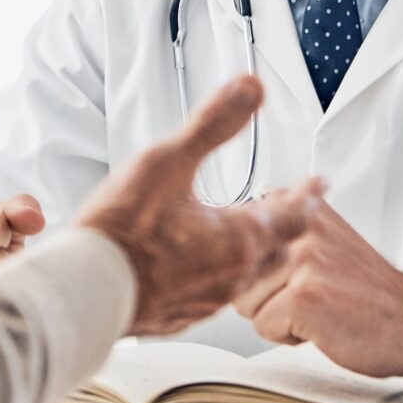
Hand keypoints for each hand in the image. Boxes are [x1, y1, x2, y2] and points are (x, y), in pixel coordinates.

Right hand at [76, 75, 324, 335]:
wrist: (82, 291)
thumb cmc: (120, 231)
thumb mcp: (166, 161)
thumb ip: (212, 123)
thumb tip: (250, 87)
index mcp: (238, 239)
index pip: (294, 215)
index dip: (309, 195)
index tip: (319, 183)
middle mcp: (231, 276)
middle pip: (278, 249)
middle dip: (288, 224)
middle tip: (292, 207)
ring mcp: (205, 301)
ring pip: (248, 276)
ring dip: (257, 251)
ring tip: (252, 235)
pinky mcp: (179, 315)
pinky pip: (216, 294)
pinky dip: (222, 274)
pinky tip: (203, 267)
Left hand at [232, 200, 402, 378]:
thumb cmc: (363, 288)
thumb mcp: (322, 237)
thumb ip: (280, 223)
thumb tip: (230, 221)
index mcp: (297, 206)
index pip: (235, 241)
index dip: (258, 269)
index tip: (294, 272)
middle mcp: (298, 225)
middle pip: (235, 274)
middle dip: (264, 294)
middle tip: (310, 294)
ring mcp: (301, 259)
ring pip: (245, 302)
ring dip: (275, 315)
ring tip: (315, 307)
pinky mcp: (303, 296)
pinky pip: (264, 326)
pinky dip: (288, 336)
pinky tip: (322, 325)